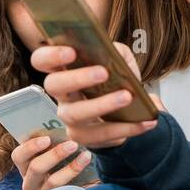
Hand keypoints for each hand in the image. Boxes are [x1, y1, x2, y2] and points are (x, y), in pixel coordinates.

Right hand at [12, 134, 91, 189]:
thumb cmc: (58, 166)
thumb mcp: (51, 155)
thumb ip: (52, 143)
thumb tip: (65, 125)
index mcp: (25, 167)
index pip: (18, 155)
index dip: (30, 146)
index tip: (47, 138)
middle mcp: (30, 183)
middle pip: (36, 167)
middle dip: (55, 154)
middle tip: (72, 144)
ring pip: (53, 182)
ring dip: (71, 168)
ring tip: (86, 156)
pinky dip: (83, 185)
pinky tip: (95, 177)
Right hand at [33, 42, 164, 149]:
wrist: (128, 110)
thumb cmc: (116, 80)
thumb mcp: (119, 59)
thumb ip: (116, 52)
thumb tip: (114, 54)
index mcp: (63, 70)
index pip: (42, 60)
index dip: (51, 55)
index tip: (71, 51)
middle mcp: (61, 94)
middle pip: (53, 85)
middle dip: (77, 78)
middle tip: (103, 72)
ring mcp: (69, 118)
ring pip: (75, 113)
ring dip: (102, 105)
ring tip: (128, 97)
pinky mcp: (84, 137)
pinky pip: (102, 134)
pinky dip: (127, 127)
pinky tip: (147, 121)